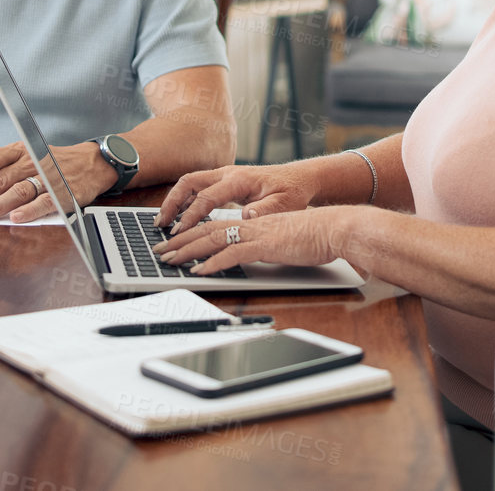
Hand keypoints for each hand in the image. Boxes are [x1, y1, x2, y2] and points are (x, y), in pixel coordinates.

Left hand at [0, 141, 117, 222]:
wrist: (91, 163)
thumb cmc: (55, 162)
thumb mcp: (28, 156)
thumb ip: (3, 171)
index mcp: (20, 150)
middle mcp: (31, 161)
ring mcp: (47, 177)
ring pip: (17, 191)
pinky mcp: (62, 192)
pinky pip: (43, 202)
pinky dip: (29, 211)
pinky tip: (15, 218)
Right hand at [154, 163, 318, 233]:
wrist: (299, 179)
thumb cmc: (293, 192)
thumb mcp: (285, 204)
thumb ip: (266, 210)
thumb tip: (246, 215)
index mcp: (240, 179)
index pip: (207, 197)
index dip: (191, 215)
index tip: (180, 231)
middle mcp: (228, 173)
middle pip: (189, 182)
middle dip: (171, 202)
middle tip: (160, 224)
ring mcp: (224, 175)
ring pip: (190, 183)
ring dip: (174, 200)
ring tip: (163, 222)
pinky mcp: (224, 181)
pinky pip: (198, 188)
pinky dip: (184, 200)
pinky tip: (179, 217)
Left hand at [154, 207, 357, 275]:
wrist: (334, 229)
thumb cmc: (314, 236)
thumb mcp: (282, 240)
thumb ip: (263, 244)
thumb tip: (248, 254)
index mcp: (253, 221)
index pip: (215, 226)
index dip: (192, 234)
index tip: (175, 243)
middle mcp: (250, 224)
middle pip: (207, 230)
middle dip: (181, 242)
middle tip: (161, 252)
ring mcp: (256, 233)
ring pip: (213, 239)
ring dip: (188, 251)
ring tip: (170, 260)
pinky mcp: (265, 245)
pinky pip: (232, 254)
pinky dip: (213, 263)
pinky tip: (200, 272)